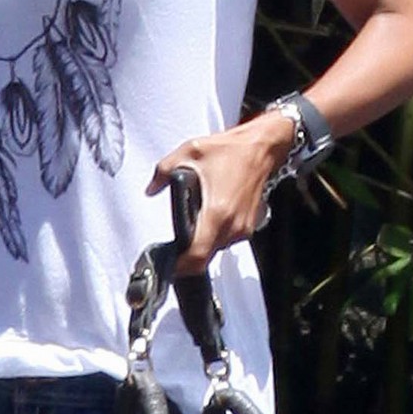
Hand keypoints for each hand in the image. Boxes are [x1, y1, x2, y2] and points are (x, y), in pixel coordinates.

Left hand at [146, 113, 294, 272]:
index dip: (181, 266)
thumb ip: (163, 172)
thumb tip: (151, 189)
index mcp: (217, 212)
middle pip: (205, 257)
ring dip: (202, 243)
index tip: (169, 264)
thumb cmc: (230, 149)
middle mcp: (232, 225)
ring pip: (216, 249)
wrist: (261, 147)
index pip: (198, 256)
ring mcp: (243, 228)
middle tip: (173, 246)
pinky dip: (215, 234)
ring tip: (192, 223)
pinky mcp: (249, 226)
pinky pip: (227, 240)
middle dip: (188, 255)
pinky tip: (208, 216)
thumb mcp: (189, 152)